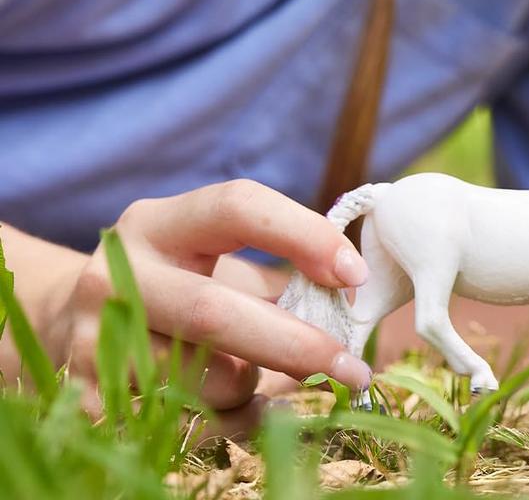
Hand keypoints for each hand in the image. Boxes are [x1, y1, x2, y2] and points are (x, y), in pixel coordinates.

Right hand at [43, 179, 371, 417]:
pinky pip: (176, 426)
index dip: (302, 235)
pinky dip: (227, 424)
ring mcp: (90, 336)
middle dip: (293, 344)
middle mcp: (117, 272)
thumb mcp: (218, 262)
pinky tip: (243, 409)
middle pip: (213, 311)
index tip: (354, 275)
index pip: (237, 205)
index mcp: (160, 222)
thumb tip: (350, 297)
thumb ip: (282, 274)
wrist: (71, 324)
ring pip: (195, 380)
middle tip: (352, 367)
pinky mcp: (85, 396)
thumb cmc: (176, 286)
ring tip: (259, 377)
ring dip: (249, 388)